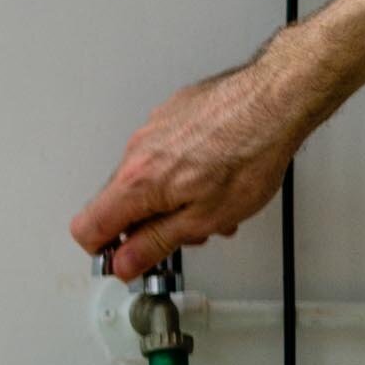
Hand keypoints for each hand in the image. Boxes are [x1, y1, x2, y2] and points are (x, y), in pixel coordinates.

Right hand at [72, 58, 306, 280]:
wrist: (277, 99)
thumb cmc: (251, 153)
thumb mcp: (206, 218)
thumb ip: (156, 244)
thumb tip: (124, 264)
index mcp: (136, 184)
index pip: (88, 229)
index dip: (106, 251)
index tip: (129, 257)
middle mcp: (135, 153)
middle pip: (116, 205)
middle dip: (145, 226)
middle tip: (184, 233)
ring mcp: (150, 130)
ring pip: (142, 179)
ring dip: (167, 198)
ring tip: (210, 202)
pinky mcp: (169, 114)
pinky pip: (160, 153)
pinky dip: (178, 169)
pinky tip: (212, 171)